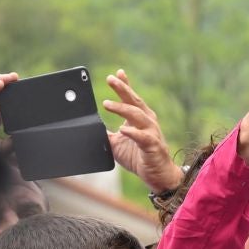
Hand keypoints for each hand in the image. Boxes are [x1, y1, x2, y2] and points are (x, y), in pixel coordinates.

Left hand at [103, 69, 182, 192]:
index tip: (117, 73)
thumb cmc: (138, 157)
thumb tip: (90, 129)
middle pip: (134, 101)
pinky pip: (142, 137)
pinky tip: (123, 129)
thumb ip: (106, 134)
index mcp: (139, 118)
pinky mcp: (152, 145)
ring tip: (107, 103)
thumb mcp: (117, 143)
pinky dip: (132, 133)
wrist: (157, 174)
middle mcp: (147, 122)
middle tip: (110, 79)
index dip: (125, 85)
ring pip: (137, 116)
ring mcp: (151, 132)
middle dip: (123, 89)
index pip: (131, 98)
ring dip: (122, 108)